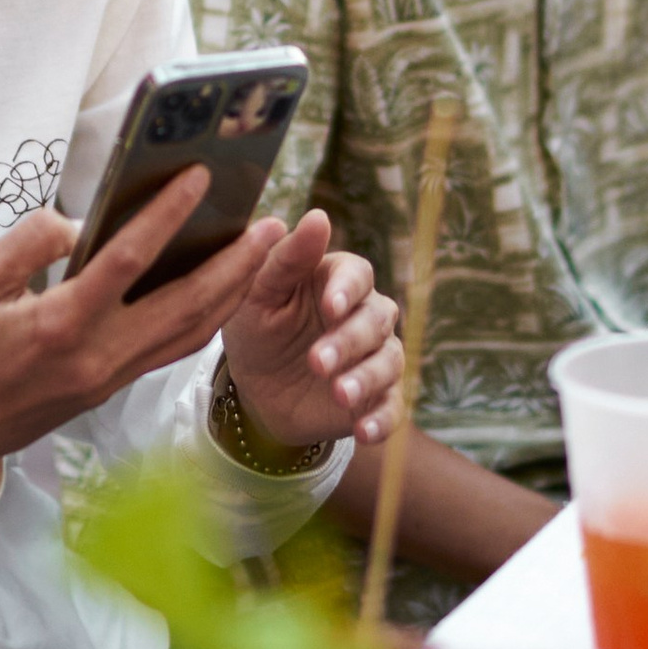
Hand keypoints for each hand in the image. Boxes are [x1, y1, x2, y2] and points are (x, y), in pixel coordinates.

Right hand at [0, 168, 281, 493]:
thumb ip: (29, 243)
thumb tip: (78, 225)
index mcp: (60, 325)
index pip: (129, 261)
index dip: (168, 216)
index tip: (199, 179)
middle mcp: (96, 357)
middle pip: (186, 306)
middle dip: (235, 264)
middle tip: (270, 226)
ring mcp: (108, 379)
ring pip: (188, 335)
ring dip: (231, 294)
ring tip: (260, 254)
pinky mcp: (109, 391)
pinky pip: (169, 352)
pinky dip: (203, 320)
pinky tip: (219, 293)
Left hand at [220, 215, 402, 452]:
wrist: (255, 388)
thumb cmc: (256, 326)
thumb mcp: (256, 295)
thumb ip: (284, 258)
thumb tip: (317, 217)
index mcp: (336, 280)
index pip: (357, 274)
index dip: (346, 290)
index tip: (328, 307)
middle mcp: (364, 314)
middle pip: (376, 319)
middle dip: (349, 341)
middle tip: (317, 362)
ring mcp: (375, 357)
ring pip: (388, 362)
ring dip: (366, 378)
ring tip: (339, 393)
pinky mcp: (376, 398)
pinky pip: (392, 408)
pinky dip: (382, 420)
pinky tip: (363, 431)